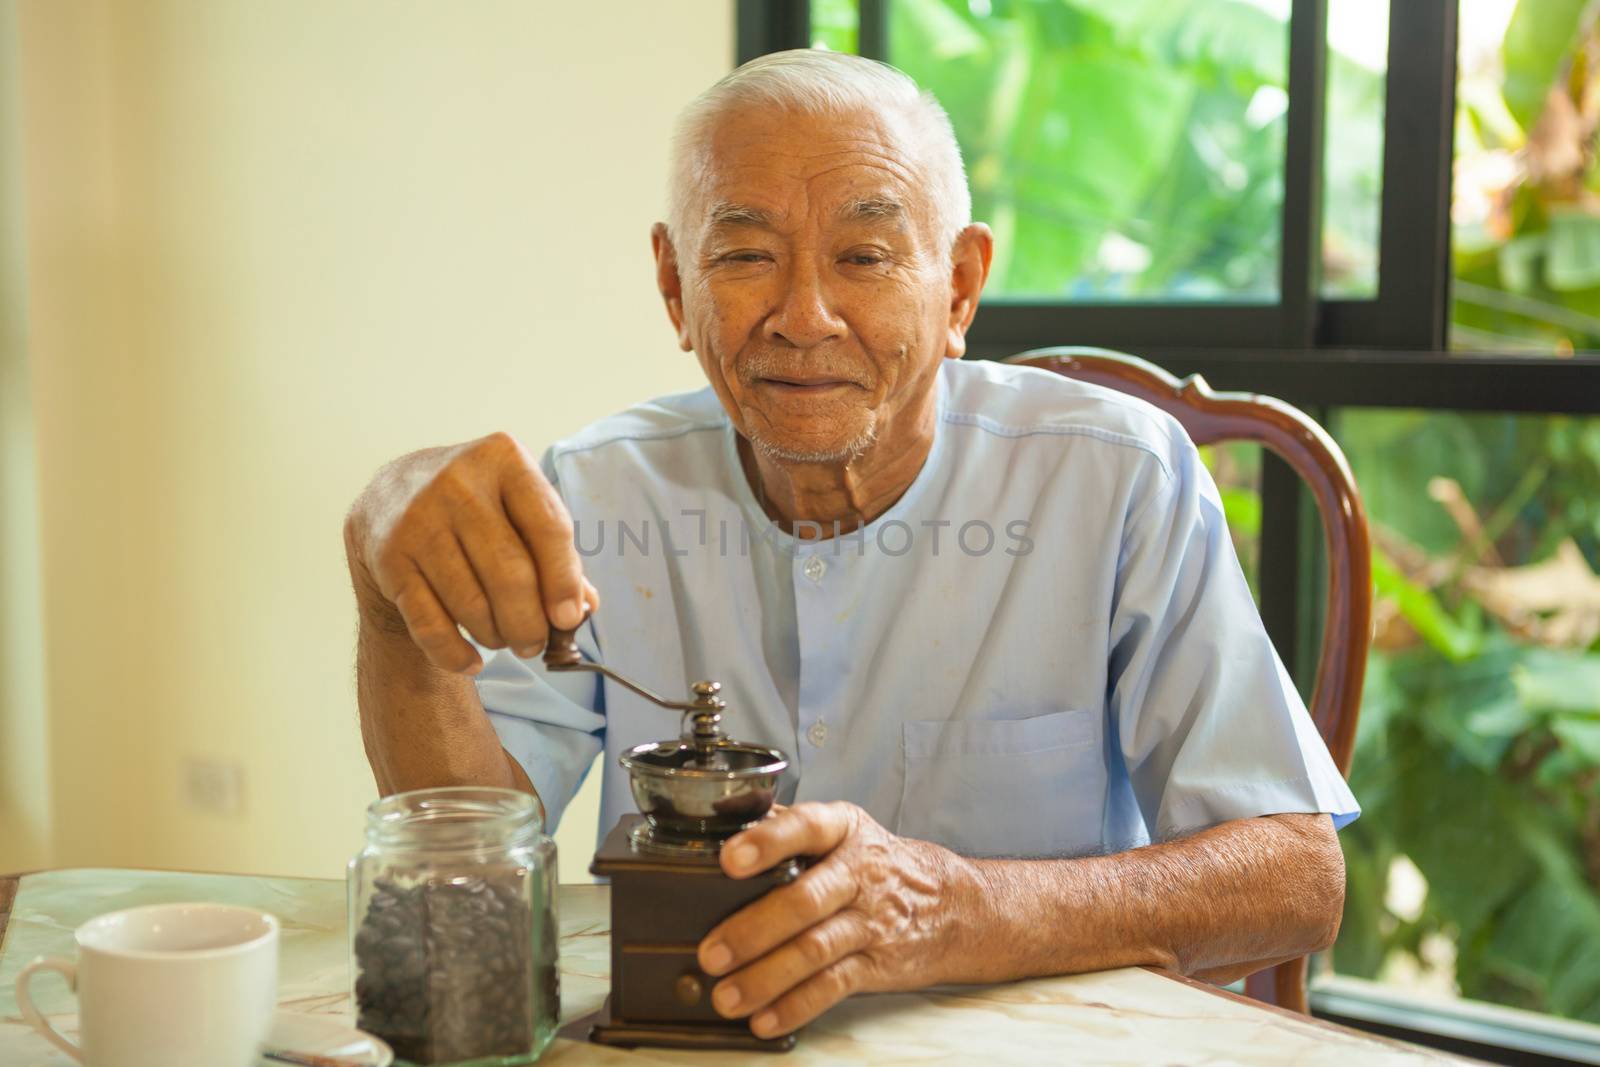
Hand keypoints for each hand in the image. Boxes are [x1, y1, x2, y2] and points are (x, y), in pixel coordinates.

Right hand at [344, 432, 597, 672]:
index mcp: (503, 460)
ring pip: (470, 603)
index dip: (564, 581)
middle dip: (530, 623)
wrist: (389, 494)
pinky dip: (454, 653)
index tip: (570, 619)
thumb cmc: (477, 507)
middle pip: (509, 572)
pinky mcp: (388, 557)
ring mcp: (417, 519)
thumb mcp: (519, 509)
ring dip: (495, 636)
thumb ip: (557, 553)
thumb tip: (585, 608)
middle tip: (535, 645)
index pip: (548, 528)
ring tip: (503, 640)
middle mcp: (457, 483)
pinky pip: (428, 623)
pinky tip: (471, 661)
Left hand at [696, 802, 975, 1038]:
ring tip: (726, 995)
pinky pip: (833, 987)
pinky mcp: (878, 964)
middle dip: (754, 929)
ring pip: (815, 949)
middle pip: (806, 900)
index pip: (806, 827)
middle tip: (712, 952)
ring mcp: (871, 921)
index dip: (767, 842)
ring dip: (766, 977)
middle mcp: (860, 873)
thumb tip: (726, 813)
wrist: (951, 904)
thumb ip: (788, 824)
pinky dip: (796, 1006)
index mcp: (843, 830)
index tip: (729, 860)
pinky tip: (764, 1018)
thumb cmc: (876, 864)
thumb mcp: (842, 830)